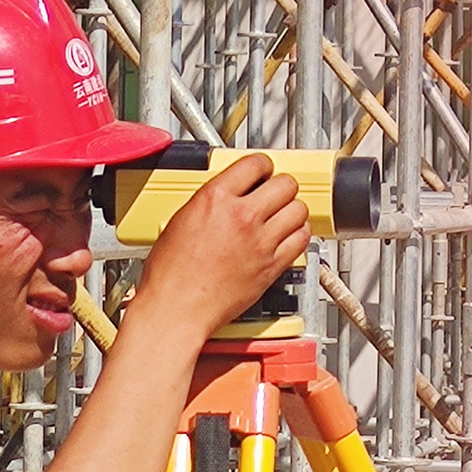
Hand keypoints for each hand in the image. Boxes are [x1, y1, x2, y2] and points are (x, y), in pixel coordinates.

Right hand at [136, 153, 309, 343]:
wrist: (177, 308)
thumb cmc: (170, 274)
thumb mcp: (180, 221)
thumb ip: (210, 203)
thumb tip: (225, 196)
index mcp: (216, 199)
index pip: (255, 163)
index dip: (262, 166)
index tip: (262, 171)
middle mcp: (243, 216)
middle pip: (285, 184)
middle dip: (281, 185)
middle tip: (274, 192)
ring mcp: (261, 241)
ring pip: (299, 210)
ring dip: (292, 209)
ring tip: (283, 214)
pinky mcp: (272, 266)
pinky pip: (301, 239)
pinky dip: (298, 234)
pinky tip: (288, 235)